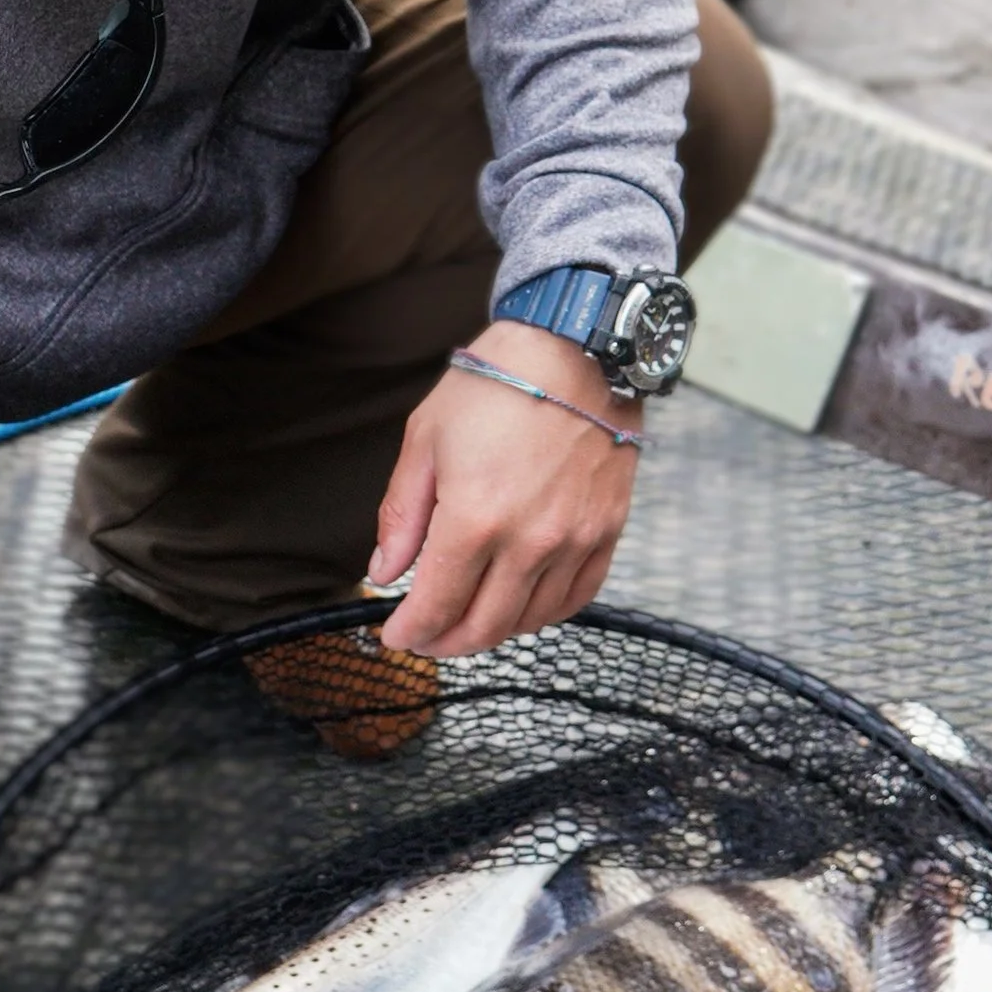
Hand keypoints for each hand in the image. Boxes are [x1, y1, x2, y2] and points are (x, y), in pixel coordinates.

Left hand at [368, 321, 639, 658]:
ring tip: (468, 622)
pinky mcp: (607, 531)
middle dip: (446, 642)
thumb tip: (383, 572)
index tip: (394, 635)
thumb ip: (402, 515)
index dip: (409, 631)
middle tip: (426, 637)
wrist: (575, 349)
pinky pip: (577, 597)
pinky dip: (545, 614)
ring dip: (493, 633)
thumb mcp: (426, 440)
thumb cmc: (495, 385)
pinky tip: (522, 607)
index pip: (436, 606)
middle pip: (483, 626)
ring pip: (529, 620)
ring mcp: (574, 540)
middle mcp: (528, 542)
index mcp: (474, 520)